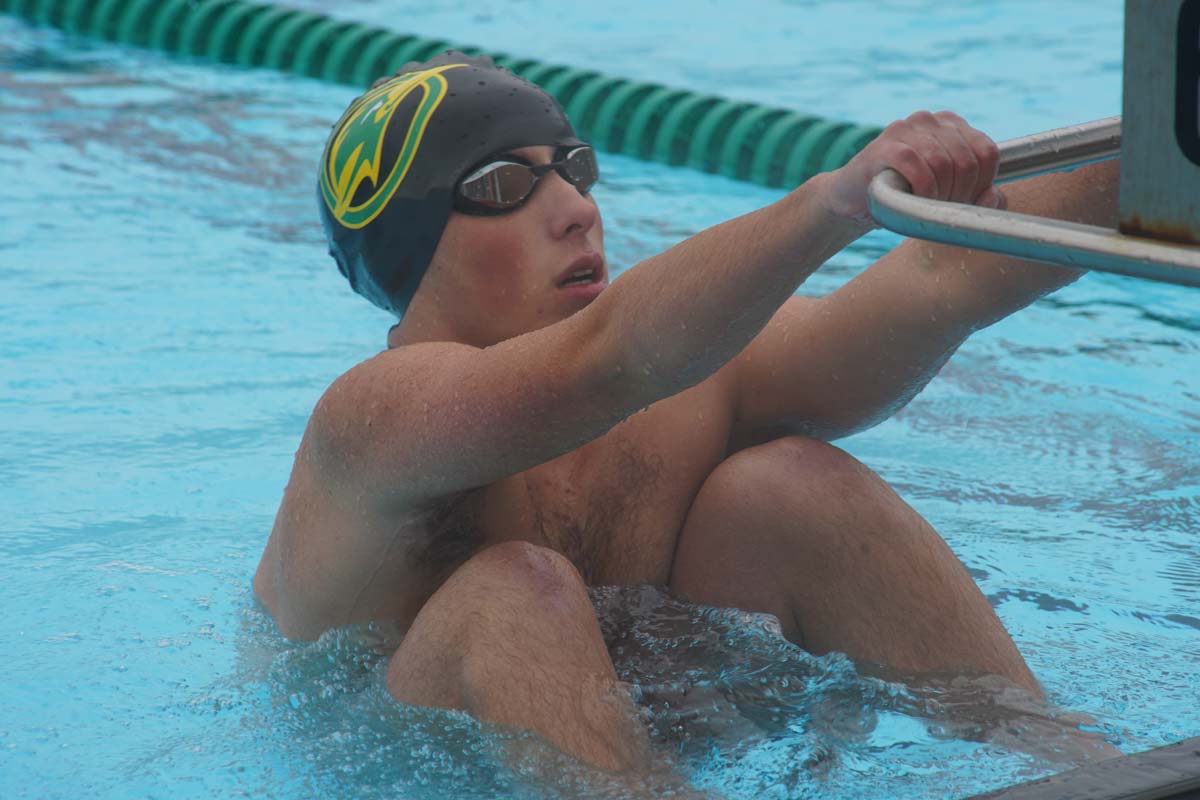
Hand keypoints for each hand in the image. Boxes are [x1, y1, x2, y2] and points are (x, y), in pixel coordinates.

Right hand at [823, 110, 1005, 227]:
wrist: (853, 199)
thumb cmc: (904, 197)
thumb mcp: (946, 198)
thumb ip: (978, 199)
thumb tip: (995, 195)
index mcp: (952, 125)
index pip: (987, 153)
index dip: (981, 186)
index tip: (961, 205)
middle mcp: (931, 119)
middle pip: (967, 161)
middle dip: (959, 195)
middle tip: (940, 212)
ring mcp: (907, 128)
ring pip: (944, 163)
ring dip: (939, 195)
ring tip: (925, 208)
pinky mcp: (885, 144)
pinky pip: (917, 164)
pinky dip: (922, 189)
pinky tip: (913, 199)